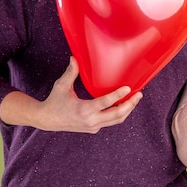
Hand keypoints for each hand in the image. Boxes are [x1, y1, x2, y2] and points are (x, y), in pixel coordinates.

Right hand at [0, 57, 142, 132]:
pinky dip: (119, 114)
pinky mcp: (93, 129)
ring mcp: (93, 126)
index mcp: (83, 109)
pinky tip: (124, 104)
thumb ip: (71, 72)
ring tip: (135, 99)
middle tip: (139, 94)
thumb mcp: (61, 86)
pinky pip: (110, 122)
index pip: (105, 103)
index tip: (128, 88)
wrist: (47, 120)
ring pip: (116, 121)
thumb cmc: (54, 101)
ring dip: (127, 110)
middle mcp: (90, 120)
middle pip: (116, 115)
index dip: (118, 95)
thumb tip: (75, 57)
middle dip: (130, 105)